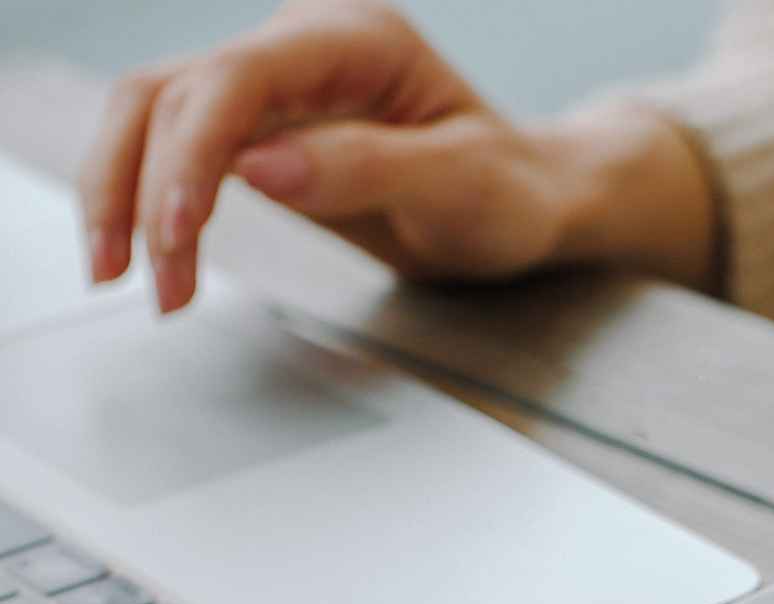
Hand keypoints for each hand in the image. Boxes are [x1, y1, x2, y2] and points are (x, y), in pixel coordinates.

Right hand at [78, 0, 714, 311]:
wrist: (531, 203)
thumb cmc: (514, 190)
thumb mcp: (462, 184)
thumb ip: (367, 168)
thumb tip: (260, 165)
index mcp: (356, 39)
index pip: (239, 77)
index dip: (191, 151)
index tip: (179, 230)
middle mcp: (303, 46)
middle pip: (173, 93)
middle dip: (142, 186)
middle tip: (142, 277)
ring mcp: (277, 86)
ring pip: (155, 117)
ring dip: (127, 196)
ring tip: (131, 279)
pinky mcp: (261, 129)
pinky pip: (178, 151)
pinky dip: (153, 203)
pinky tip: (153, 257)